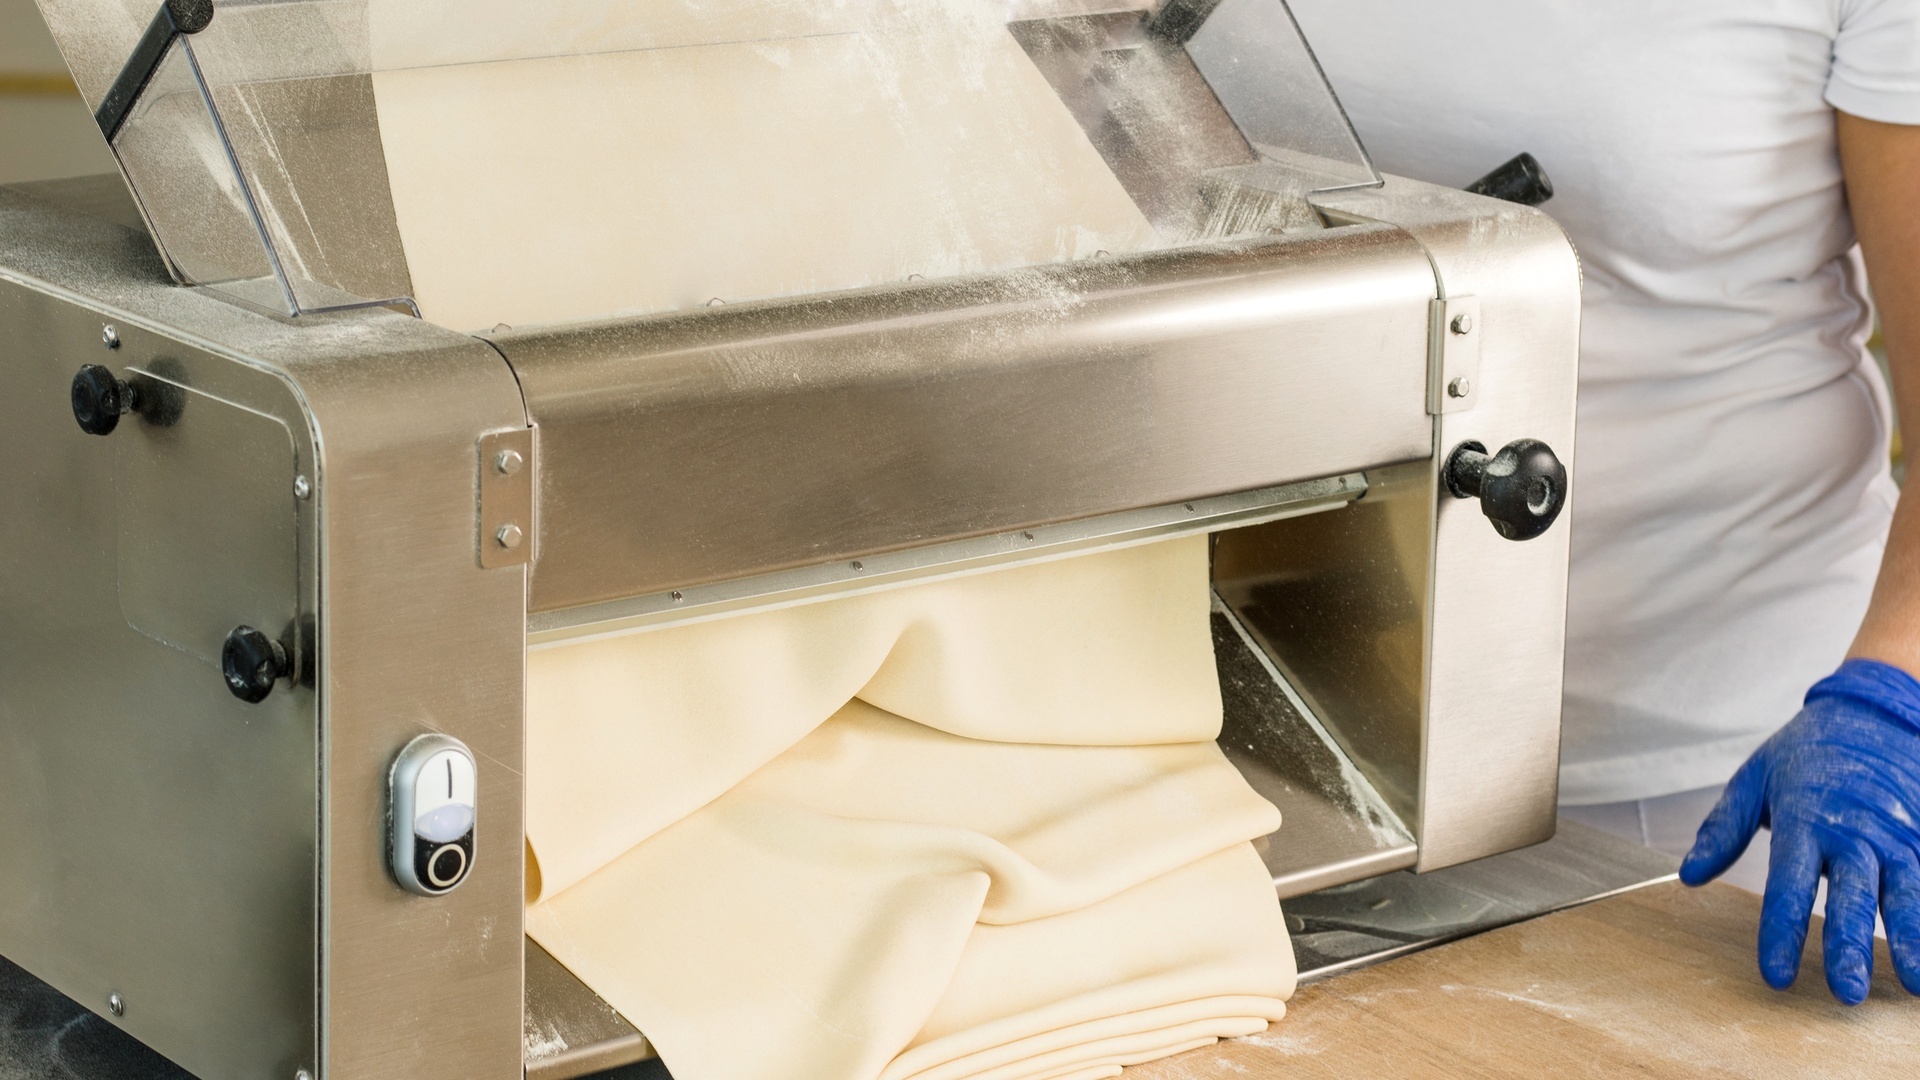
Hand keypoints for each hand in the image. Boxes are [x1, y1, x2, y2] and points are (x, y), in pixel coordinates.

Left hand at [1680, 660, 1919, 1003]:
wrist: (1872, 711)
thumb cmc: (1805, 752)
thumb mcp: (1753, 779)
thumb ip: (1722, 829)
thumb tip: (1688, 875)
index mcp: (1803, 820)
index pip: (1788, 886)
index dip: (1782, 932)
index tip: (1777, 975)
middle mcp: (1854, 832)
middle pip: (1852, 897)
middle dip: (1850, 947)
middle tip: (1845, 994)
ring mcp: (1898, 835)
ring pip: (1906, 894)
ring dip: (1911, 940)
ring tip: (1914, 984)